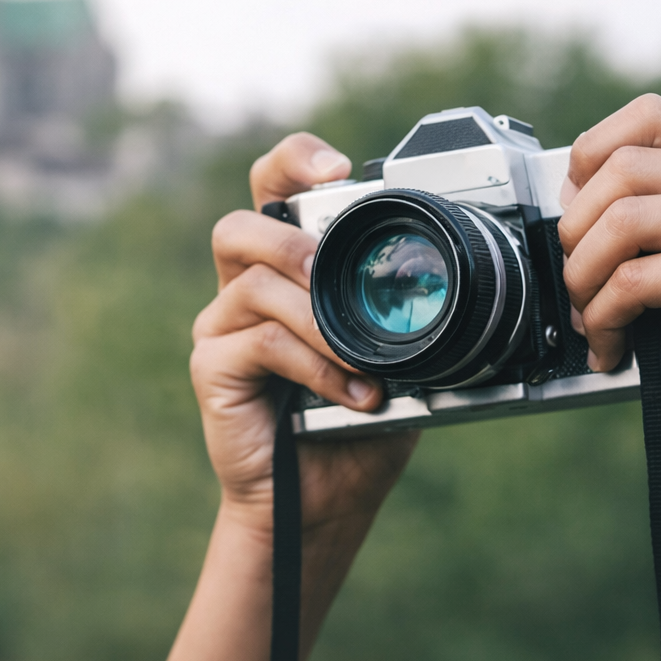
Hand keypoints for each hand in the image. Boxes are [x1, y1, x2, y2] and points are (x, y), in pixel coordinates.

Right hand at [190, 132, 418, 535]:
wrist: (326, 499)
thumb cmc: (358, 422)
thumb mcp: (394, 355)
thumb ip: (399, 313)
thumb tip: (448, 285)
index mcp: (288, 267)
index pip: (274, 189)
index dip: (295, 161)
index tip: (337, 168)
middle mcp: (245, 287)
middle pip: (238, 225)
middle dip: (288, 237)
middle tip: (327, 265)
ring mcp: (221, 325)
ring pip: (256, 284)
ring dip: (318, 317)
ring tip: (361, 356)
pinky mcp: (213, 367)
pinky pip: (261, 341)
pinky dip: (315, 364)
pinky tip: (351, 393)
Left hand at [556, 93, 660, 452]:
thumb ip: (652, 219)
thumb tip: (566, 198)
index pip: (648, 116)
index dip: (591, 154)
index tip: (574, 206)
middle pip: (621, 167)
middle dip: (575, 230)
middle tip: (577, 282)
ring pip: (621, 220)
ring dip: (583, 277)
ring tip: (591, 318)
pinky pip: (634, 279)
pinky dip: (605, 319)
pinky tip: (612, 347)